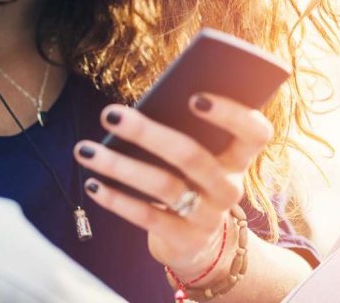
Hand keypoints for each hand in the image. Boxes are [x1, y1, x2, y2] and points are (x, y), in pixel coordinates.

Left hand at [74, 93, 272, 277]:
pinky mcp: (185, 240)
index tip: (194, 96)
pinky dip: (116, 200)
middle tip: (109, 113)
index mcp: (239, 157)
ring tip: (84, 151)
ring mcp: (209, 217)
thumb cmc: (190, 180)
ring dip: (119, 166)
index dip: (231, 114)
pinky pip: (148, 217)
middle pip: (192, 155)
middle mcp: (229, 187)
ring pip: (164, 186)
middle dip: (146, 132)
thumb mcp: (200, 157)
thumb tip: (140, 105)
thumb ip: (185, 130)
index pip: (255, 132)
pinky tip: (93, 184)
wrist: (197, 242)